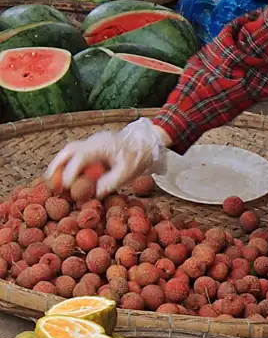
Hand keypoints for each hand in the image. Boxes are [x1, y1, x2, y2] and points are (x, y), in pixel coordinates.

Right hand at [46, 119, 169, 198]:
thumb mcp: (127, 172)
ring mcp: (92, 143)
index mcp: (103, 145)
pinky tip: (64, 178)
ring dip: (59, 165)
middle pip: (69, 150)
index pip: (81, 156)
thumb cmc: (138, 157)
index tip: (66, 186)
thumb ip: (110, 183)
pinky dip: (67, 165)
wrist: (147, 144)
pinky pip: (75, 154)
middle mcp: (94, 142)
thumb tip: (93, 195)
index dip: (71, 171)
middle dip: (56, 166)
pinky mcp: (93, 148)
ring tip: (52, 182)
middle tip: (49, 183)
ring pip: (69, 151)